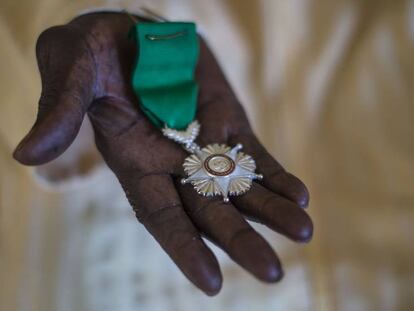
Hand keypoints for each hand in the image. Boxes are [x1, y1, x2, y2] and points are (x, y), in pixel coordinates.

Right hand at [13, 12, 312, 294]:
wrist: (130, 31)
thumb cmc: (91, 49)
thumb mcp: (70, 68)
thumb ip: (59, 110)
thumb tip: (26, 156)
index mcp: (133, 161)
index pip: (159, 216)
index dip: (184, 248)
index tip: (212, 282)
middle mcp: (171, 162)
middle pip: (209, 211)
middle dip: (240, 240)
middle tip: (273, 273)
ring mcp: (204, 143)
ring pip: (240, 187)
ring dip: (271, 210)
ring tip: (302, 231)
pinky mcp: (227, 121)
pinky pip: (253, 155)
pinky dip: (276, 175)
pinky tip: (300, 196)